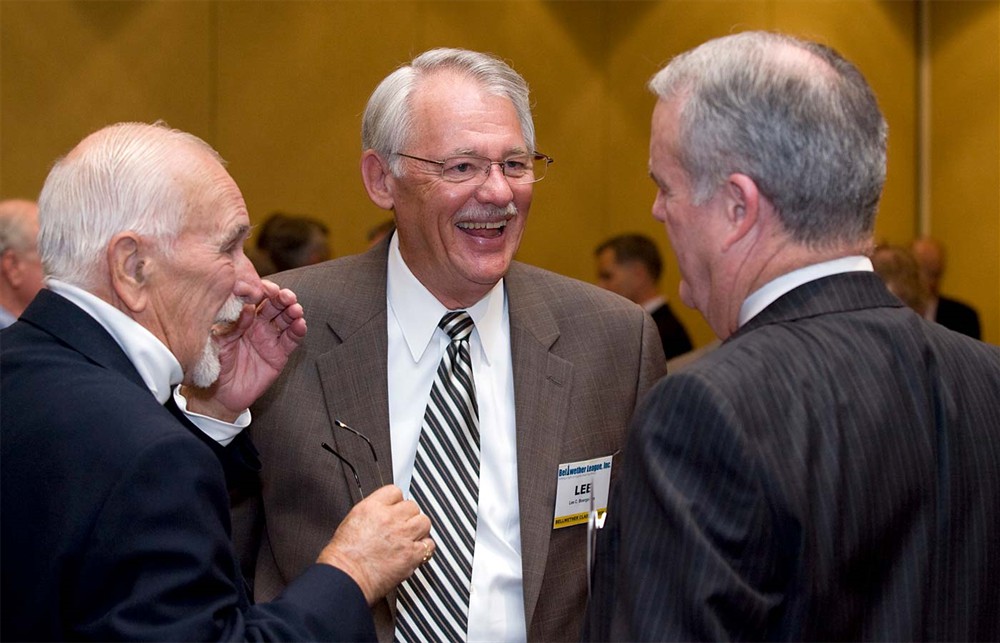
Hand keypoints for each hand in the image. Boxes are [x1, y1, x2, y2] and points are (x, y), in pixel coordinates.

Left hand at [185, 279, 306, 420]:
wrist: (220, 394)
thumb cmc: (214, 365)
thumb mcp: (219, 342)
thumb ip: (233, 325)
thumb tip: (247, 308)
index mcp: (242, 319)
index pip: (256, 299)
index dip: (263, 291)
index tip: (266, 289)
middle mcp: (258, 326)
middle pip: (274, 306)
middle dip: (282, 298)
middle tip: (286, 296)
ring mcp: (270, 339)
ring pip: (285, 320)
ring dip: (293, 312)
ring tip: (296, 309)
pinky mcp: (279, 355)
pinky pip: (291, 340)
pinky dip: (298, 331)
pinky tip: (300, 324)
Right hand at [318, 485, 433, 604]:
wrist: (345, 578)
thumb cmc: (343, 557)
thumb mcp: (351, 522)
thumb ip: (372, 513)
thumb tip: (384, 512)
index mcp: (372, 508)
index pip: (395, 491)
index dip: (396, 502)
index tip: (396, 509)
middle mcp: (389, 518)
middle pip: (412, 506)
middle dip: (408, 516)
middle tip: (401, 527)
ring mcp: (403, 536)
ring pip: (424, 522)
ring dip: (419, 529)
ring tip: (410, 538)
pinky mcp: (412, 554)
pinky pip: (429, 545)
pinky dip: (425, 548)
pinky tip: (415, 552)